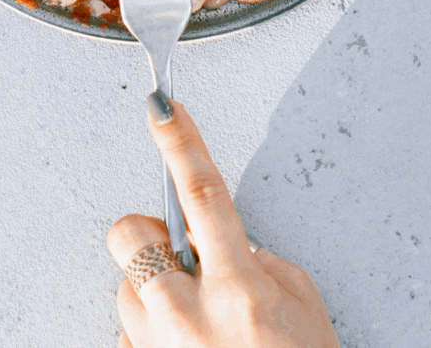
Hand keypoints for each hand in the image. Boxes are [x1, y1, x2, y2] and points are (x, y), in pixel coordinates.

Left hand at [107, 95, 339, 347]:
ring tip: (198, 326)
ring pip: (126, 286)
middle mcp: (187, 315)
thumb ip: (261, 265)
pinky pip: (129, 333)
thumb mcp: (304, 310)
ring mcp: (156, 347)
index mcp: (238, 289)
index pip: (203, 195)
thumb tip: (227, 243)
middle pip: (132, 235)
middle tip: (184, 259)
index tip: (162, 107)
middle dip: (150, 236)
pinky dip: (152, 335)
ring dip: (154, 293)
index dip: (182, 144)